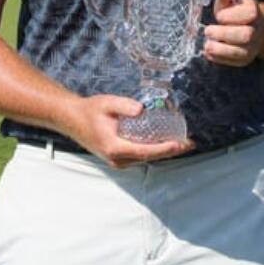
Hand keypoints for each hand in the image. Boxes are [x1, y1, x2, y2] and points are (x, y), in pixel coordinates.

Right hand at [60, 95, 193, 168]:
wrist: (72, 120)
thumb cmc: (90, 111)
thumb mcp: (107, 103)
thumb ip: (124, 105)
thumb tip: (142, 110)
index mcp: (115, 148)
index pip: (146, 151)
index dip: (165, 148)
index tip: (180, 144)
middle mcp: (118, 159)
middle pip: (150, 157)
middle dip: (171, 151)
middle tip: (191, 143)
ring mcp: (118, 161)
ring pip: (147, 158)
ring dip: (165, 152)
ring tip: (184, 143)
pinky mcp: (118, 159)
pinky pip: (141, 156)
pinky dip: (155, 151)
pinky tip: (166, 143)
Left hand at [204, 0, 263, 66]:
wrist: (251, 28)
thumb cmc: (236, 11)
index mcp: (254, 12)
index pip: (249, 15)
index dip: (232, 16)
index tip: (219, 16)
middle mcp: (257, 30)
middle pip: (246, 36)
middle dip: (224, 34)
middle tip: (208, 31)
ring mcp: (252, 47)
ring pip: (241, 53)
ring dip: (221, 50)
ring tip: (207, 44)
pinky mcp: (245, 59)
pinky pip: (235, 63)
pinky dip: (220, 59)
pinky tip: (209, 52)